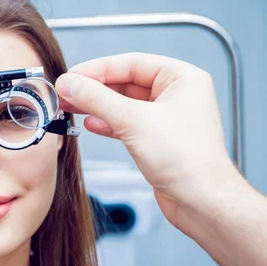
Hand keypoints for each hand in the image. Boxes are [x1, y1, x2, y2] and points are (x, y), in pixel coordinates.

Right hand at [56, 52, 240, 231]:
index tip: (71, 76)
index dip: (96, 69)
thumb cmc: (187, 160)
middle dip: (93, 89)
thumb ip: (97, 99)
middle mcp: (175, 94)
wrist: (200, 202)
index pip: (130, 63)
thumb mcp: (134, 121)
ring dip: (96, 105)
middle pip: (125, 82)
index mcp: (181, 78)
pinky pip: (125, 122)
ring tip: (70, 107)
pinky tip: (90, 124)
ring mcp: (165, 117)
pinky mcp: (156, 138)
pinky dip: (106, 122)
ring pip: (122, 103)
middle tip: (65, 92)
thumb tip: (70, 83)